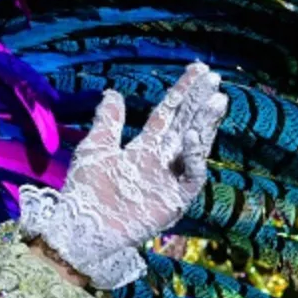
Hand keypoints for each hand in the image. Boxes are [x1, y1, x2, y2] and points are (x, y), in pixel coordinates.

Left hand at [19, 63, 229, 288]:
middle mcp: (161, 162)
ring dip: (206, 122)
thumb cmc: (85, 192)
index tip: (198, 70)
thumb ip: (109, 122)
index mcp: (144, 149)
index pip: (168, 115)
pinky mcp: (175, 200)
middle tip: (213, 78)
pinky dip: (193, 154)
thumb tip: (113, 92)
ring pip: (195, 146)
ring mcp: (170, 180)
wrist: (81, 227)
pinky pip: (192, 174)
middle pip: (185, 125)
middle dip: (199, 102)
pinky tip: (192, 132)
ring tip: (217, 98)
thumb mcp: (96, 149)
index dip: (182, 93)